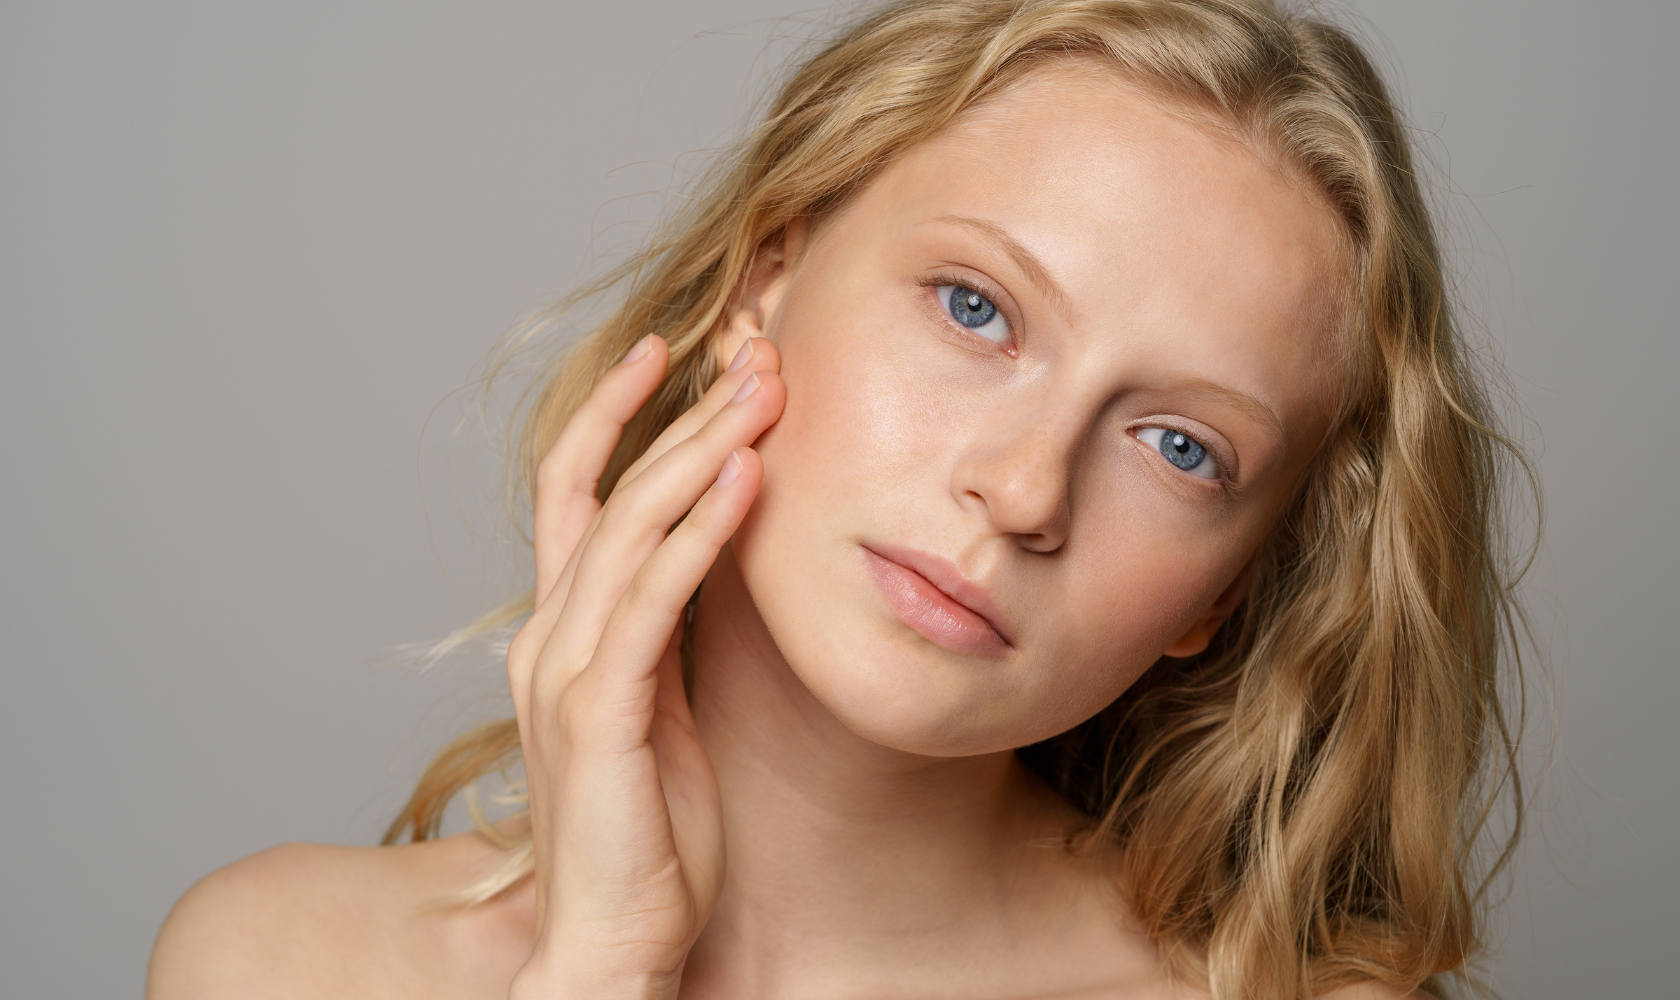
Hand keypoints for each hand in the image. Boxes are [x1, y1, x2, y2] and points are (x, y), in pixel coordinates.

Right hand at [505, 335, 784, 998]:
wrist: (611, 941)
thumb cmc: (645, 835)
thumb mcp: (659, 712)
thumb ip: (664, 636)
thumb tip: (708, 563)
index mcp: (559, 636)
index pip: (577, 498)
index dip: (616, 420)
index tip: (671, 356)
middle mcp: (548, 639)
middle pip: (608, 493)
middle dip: (682, 416)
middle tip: (753, 355)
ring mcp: (566, 673)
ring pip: (628, 529)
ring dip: (700, 452)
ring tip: (763, 394)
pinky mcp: (600, 713)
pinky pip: (654, 599)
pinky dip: (700, 533)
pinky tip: (746, 479)